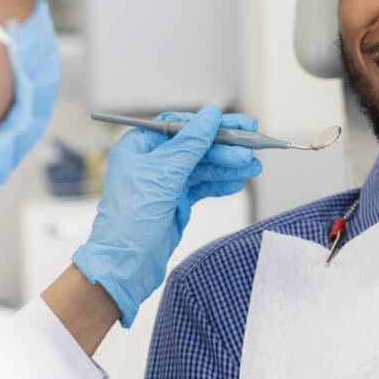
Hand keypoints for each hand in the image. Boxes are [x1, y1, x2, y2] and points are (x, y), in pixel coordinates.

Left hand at [72, 106, 261, 327]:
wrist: (125, 264)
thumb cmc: (130, 218)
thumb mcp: (163, 173)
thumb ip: (191, 143)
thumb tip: (211, 115)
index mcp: (140, 146)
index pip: (182, 126)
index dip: (212, 124)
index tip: (238, 125)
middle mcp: (152, 161)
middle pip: (196, 146)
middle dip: (226, 149)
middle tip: (252, 150)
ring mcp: (165, 182)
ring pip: (203, 167)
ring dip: (228, 167)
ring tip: (253, 168)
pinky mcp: (176, 201)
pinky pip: (202, 186)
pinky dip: (220, 184)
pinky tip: (237, 182)